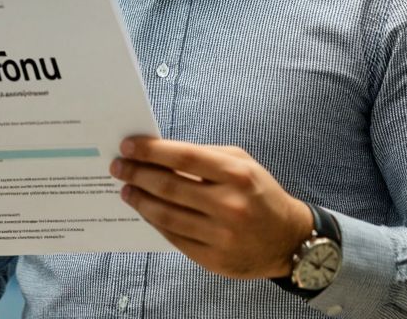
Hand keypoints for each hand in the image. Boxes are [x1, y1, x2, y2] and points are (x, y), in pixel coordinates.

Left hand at [109, 137, 313, 279]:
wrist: (288, 240)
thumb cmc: (259, 194)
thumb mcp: (243, 164)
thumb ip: (205, 156)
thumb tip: (160, 153)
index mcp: (237, 176)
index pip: (185, 158)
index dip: (152, 151)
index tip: (128, 146)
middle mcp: (230, 206)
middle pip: (170, 187)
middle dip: (138, 174)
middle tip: (118, 167)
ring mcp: (221, 236)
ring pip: (167, 215)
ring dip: (140, 200)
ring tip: (126, 189)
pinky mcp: (214, 259)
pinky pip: (174, 238)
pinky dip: (155, 222)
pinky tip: (145, 211)